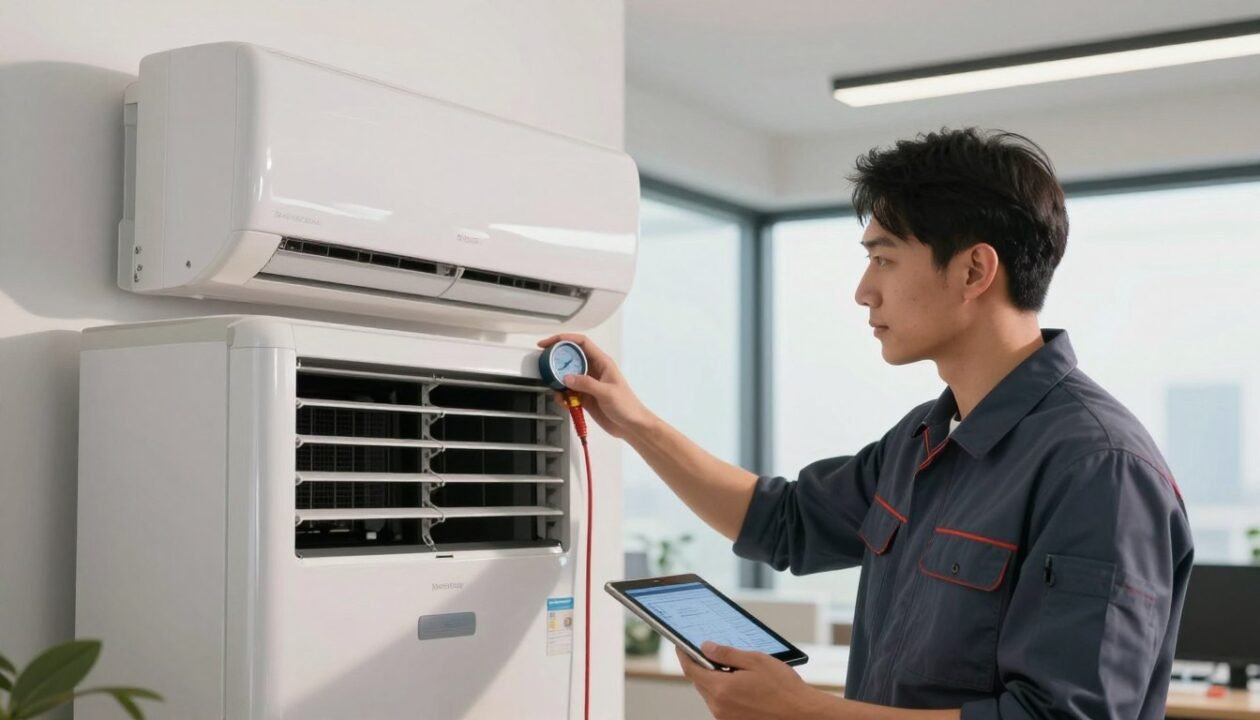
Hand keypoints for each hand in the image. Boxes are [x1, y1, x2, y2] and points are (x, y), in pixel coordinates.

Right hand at [536, 334, 654, 439]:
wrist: (631, 426)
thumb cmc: (628, 406)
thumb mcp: (607, 392)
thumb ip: (586, 384)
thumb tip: (567, 377)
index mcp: (602, 363)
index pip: (581, 343)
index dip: (564, 339)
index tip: (549, 343)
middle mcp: (594, 371)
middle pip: (571, 358)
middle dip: (557, 361)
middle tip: (546, 365)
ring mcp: (589, 384)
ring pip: (568, 376)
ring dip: (558, 382)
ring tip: (555, 387)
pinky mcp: (585, 397)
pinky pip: (568, 392)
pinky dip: (562, 396)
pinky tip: (564, 401)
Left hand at [676, 642, 832, 719]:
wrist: (802, 715)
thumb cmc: (784, 688)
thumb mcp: (756, 661)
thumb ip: (727, 653)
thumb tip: (705, 647)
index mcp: (721, 689)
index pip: (691, 670)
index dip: (684, 655)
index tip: (680, 645)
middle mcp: (719, 707)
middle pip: (700, 683)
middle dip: (701, 667)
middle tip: (709, 652)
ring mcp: (726, 718)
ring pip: (710, 694)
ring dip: (715, 680)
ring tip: (732, 669)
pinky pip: (721, 705)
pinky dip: (724, 693)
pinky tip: (741, 685)